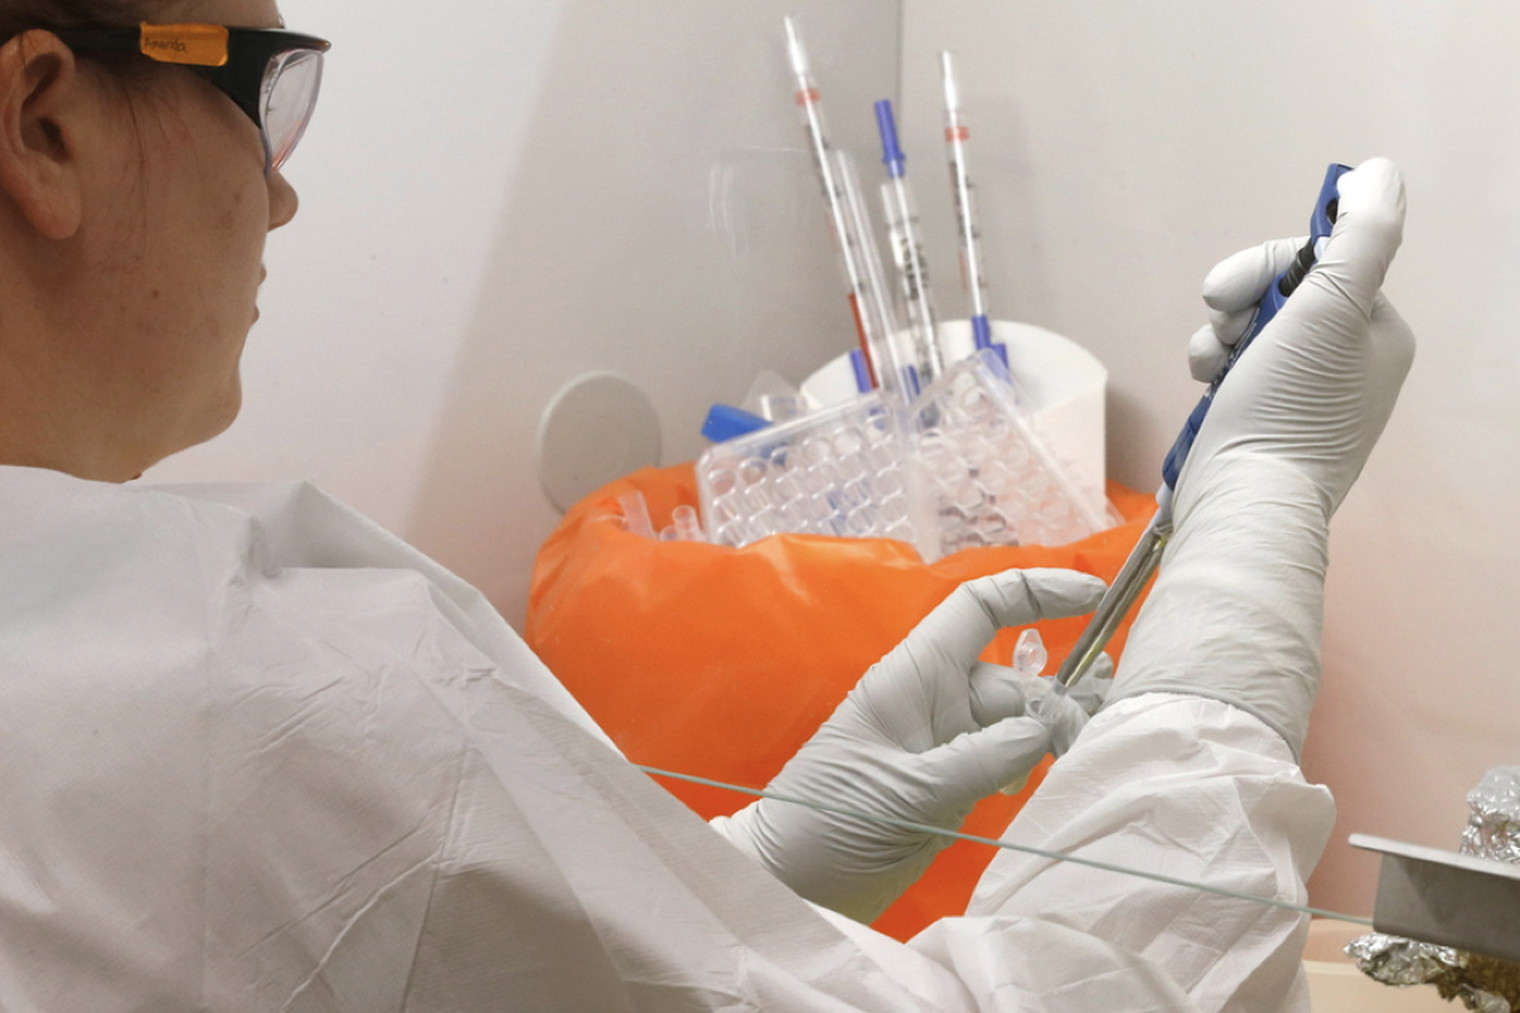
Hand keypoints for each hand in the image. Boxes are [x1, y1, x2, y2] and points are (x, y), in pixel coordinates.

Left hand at [714, 568, 1105, 921]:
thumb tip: (1044, 731)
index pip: (978, 609)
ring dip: (1050, 742)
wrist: (793, 882)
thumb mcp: (902, 791)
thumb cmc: (826, 821)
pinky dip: (1033, 771)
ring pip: (1020, 725)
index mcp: (912, 678)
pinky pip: (1009, 762)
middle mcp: (935, 701)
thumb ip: (977, 760)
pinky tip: (1041, 792)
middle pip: (1016, 681)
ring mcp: (947, 743)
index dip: (1035, 592)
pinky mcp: (954, 785)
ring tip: (1074, 767)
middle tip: (1080, 749)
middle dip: (1056, 706)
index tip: (1095, 596)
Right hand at [1106, 157, 1414, 757]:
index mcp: (1376, 333)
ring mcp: (1304, 396)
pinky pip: (1234, 371)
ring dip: (1215, 338)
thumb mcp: (1331, 308)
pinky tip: (1204, 389)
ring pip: (1249, 331)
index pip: (1320, 261)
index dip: (1264, 265)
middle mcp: (1348, 363)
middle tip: (1217, 325)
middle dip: (1236, 303)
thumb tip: (1380, 172)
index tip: (1223, 290)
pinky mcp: (1263, 422)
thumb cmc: (1287, 410)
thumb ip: (1363, 234)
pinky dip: (1212, 371)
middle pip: (1282, 293)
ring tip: (1207, 367)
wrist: (1243, 502)